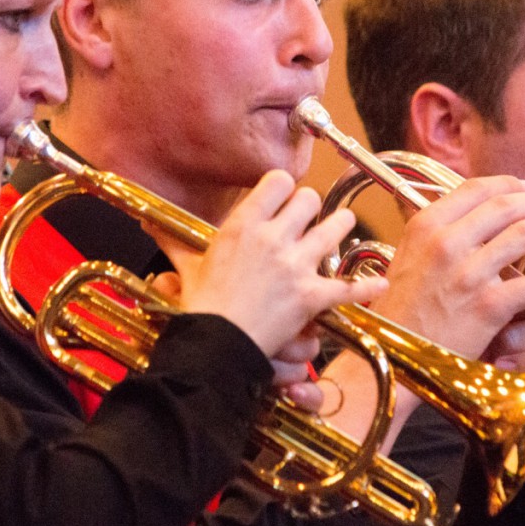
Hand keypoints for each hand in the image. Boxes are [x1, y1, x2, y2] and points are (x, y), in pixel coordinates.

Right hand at [158, 170, 387, 403]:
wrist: (214, 344)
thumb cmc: (198, 306)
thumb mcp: (185, 266)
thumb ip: (173, 239)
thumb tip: (148, 222)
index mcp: (242, 225)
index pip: (278, 181)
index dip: (283, 187)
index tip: (283, 197)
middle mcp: (273, 238)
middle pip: (310, 200)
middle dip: (312, 207)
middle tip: (311, 217)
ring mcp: (295, 266)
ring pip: (336, 228)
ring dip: (341, 228)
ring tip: (343, 227)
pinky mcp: (311, 297)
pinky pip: (349, 286)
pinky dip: (365, 286)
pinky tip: (377, 282)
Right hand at [371, 175, 524, 356]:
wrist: (392, 349)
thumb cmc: (399, 307)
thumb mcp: (406, 255)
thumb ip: (434, 233)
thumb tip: (470, 216)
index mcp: (425, 227)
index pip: (475, 189)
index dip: (508, 184)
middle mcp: (445, 244)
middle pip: (506, 207)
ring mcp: (468, 274)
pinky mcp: (488, 306)